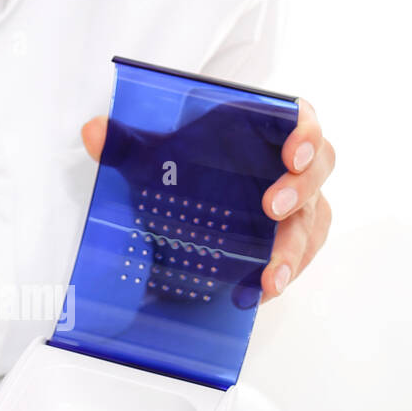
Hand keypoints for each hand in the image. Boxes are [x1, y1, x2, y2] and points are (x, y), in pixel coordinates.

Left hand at [81, 97, 333, 300]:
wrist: (188, 195)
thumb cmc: (187, 162)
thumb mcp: (154, 154)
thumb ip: (126, 142)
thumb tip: (93, 133)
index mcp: (266, 127)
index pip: (302, 119)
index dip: (306, 133)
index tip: (293, 152)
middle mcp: (290, 162)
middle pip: (318, 167)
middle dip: (300, 189)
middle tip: (271, 209)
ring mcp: (298, 202)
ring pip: (314, 218)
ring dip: (296, 248)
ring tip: (270, 277)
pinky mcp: (293, 236)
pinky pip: (303, 253)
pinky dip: (285, 273)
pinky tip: (260, 291)